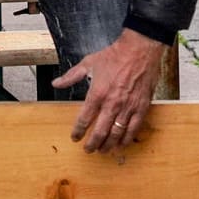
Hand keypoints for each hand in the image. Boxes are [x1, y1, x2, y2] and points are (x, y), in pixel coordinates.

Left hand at [53, 30, 165, 154]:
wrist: (139, 49)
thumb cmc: (115, 55)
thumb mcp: (89, 63)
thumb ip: (71, 76)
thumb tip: (56, 83)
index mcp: (97, 93)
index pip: (84, 120)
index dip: (78, 132)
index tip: (75, 137)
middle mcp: (112, 103)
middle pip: (100, 132)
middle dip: (92, 144)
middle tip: (88, 149)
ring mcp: (128, 107)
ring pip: (116, 134)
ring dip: (108, 145)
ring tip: (103, 150)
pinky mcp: (141, 107)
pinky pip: (134, 128)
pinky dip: (126, 139)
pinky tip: (122, 144)